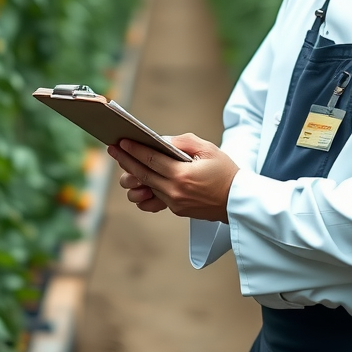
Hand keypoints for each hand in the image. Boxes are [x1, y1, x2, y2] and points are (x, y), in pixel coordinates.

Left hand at [108, 134, 238, 221]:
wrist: (238, 200)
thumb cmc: (226, 172)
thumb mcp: (208, 149)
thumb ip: (183, 142)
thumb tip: (161, 140)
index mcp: (182, 175)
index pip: (150, 159)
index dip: (133, 149)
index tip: (121, 141)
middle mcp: (175, 191)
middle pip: (142, 174)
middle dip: (125, 161)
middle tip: (113, 150)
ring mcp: (174, 203)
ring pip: (145, 189)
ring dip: (133, 177)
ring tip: (126, 166)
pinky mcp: (176, 210)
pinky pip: (154, 200)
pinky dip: (145, 191)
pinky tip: (140, 183)